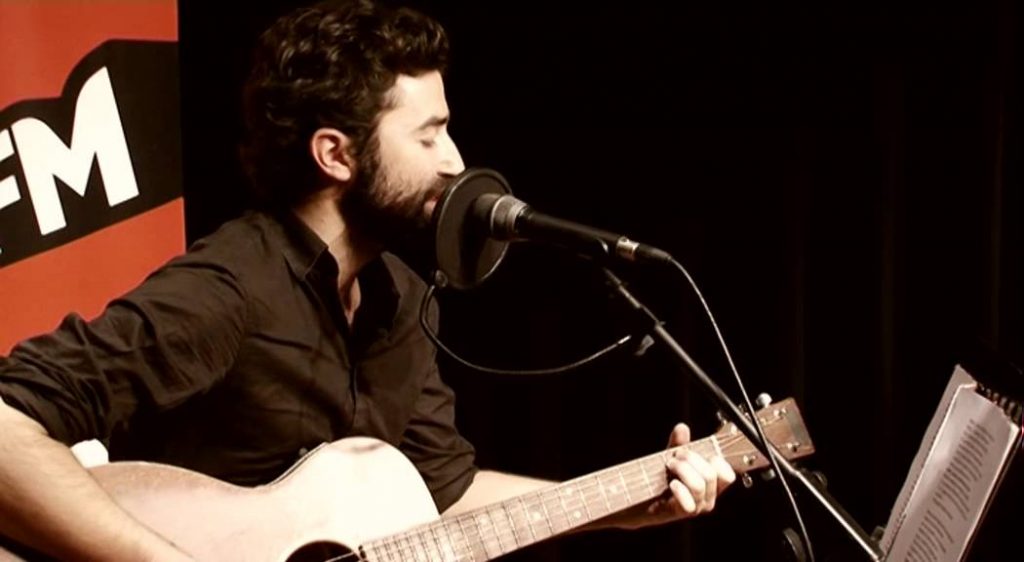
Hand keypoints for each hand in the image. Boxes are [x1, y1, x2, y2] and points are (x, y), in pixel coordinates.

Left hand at [617, 423, 735, 528]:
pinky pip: (688, 504)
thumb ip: (679, 444)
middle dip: (691, 459)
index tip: (699, 453)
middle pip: (710, 475)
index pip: (728, 475)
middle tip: (675, 456)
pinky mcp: (680, 514)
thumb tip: (682, 428)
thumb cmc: (660, 481)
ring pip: (699, 485)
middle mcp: (707, 499)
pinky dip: (679, 489)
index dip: (717, 461)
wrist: (639, 501)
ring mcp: (695, 508)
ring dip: (682, 469)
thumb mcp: (672, 459)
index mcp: (711, 486)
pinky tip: (670, 483)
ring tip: (669, 465)